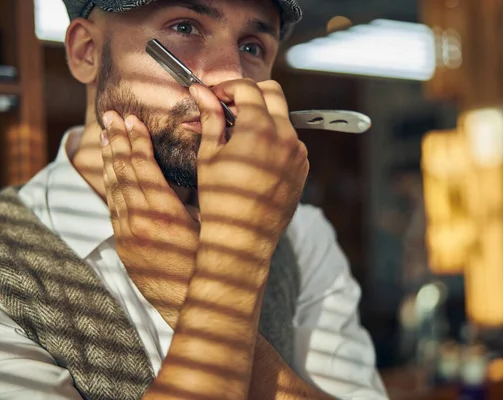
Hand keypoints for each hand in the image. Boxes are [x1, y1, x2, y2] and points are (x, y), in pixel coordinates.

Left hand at [101, 111, 198, 327]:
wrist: (195, 303)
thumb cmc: (210, 261)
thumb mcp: (206, 223)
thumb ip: (187, 196)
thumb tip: (180, 168)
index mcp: (163, 212)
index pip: (142, 166)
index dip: (136, 140)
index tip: (132, 120)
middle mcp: (140, 222)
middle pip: (123, 173)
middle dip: (118, 141)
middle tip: (112, 117)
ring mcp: (128, 236)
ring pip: (114, 190)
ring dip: (111, 160)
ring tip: (107, 137)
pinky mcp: (124, 247)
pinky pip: (113, 210)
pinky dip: (111, 187)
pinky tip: (110, 172)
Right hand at [190, 80, 308, 259]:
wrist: (243, 238)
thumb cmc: (221, 200)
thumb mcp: (209, 155)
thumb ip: (209, 117)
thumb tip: (200, 92)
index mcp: (259, 129)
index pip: (247, 89)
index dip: (227, 88)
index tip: (215, 96)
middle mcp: (285, 136)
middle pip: (273, 93)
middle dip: (249, 94)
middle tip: (229, 107)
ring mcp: (298, 153)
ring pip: (283, 117)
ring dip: (262, 116)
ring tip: (237, 135)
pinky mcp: (302, 167)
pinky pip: (290, 141)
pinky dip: (273, 138)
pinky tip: (253, 154)